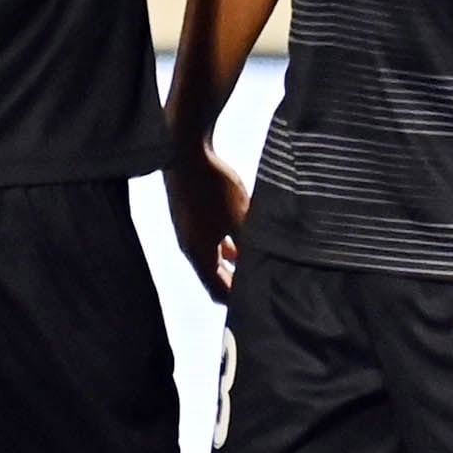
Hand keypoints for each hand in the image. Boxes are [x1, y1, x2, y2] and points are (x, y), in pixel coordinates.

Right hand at [161, 133, 244, 297]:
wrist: (185, 148)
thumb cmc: (213, 185)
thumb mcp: (240, 217)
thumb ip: (251, 243)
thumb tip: (268, 262)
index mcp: (199, 253)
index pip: (217, 290)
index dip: (237, 301)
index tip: (257, 304)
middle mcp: (190, 245)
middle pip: (214, 275)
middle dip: (236, 282)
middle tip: (258, 288)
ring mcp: (188, 229)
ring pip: (213, 255)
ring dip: (233, 261)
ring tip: (254, 264)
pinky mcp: (190, 213)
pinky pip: (210, 238)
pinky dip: (226, 243)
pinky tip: (242, 236)